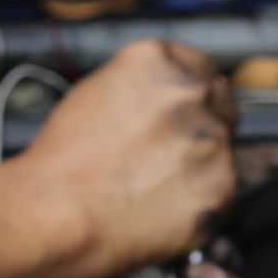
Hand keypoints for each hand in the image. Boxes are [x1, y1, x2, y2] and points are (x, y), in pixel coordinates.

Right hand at [13, 41, 238, 277]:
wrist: (55, 215)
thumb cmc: (62, 165)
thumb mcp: (97, 94)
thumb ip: (144, 90)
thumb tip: (165, 102)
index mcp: (159, 63)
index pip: (202, 70)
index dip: (192, 99)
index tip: (185, 118)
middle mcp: (191, 94)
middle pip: (220, 109)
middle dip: (199, 133)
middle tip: (166, 161)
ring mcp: (211, 141)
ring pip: (222, 154)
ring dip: (199, 170)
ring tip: (153, 191)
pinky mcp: (220, 189)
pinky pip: (221, 195)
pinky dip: (199, 205)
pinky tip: (162, 210)